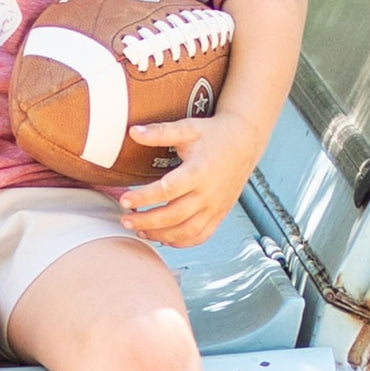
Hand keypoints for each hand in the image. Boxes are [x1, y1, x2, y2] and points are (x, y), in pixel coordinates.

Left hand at [116, 110, 258, 247]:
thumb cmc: (214, 134)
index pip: (168, 190)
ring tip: (140, 231)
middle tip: (125, 220)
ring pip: (187, 230)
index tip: (124, 200)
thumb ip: (159, 132)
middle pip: (175, 215)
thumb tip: (133, 132)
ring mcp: (215, 206)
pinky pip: (201, 235)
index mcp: (199, 171)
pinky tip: (163, 238)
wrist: (245, 141)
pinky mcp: (219, 214)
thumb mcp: (187, 128)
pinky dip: (181, 242)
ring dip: (161, 235)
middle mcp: (209, 192)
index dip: (144, 197)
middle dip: (147, 221)